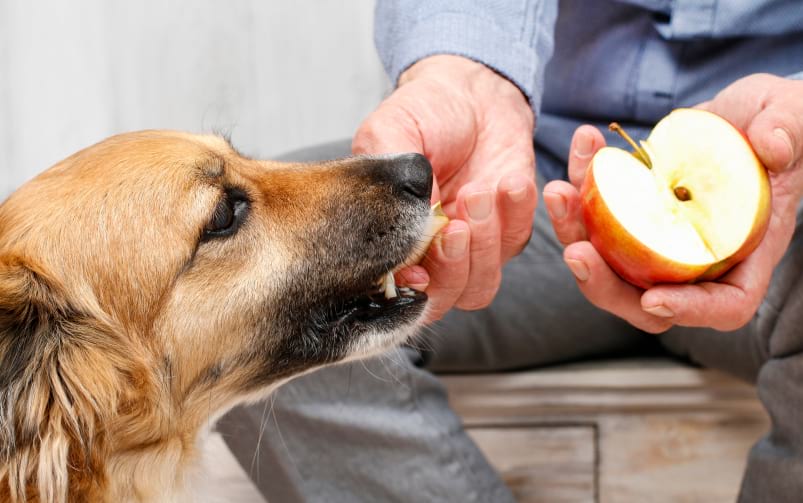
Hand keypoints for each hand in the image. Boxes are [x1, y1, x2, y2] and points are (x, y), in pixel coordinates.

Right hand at [353, 55, 536, 322]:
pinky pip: (516, 243)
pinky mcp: (509, 230)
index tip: (418, 271)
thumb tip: (407, 230)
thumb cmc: (423, 112)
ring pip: (481, 285)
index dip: (408, 291)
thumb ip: (389, 183)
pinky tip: (510, 181)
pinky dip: (516, 215)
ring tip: (480, 191)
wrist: (472, 91)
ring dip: (484, 244)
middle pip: (442, 299)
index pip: (396, 289)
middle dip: (452, 267)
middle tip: (456, 225)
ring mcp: (472, 248)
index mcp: (391, 239)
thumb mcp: (389, 133)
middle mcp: (430, 254)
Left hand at [543, 73, 802, 332]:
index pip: (724, 305)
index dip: (690, 311)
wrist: (742, 112)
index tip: (654, 299)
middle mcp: (695, 257)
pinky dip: (581, 185)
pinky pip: (595, 215)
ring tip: (560, 192)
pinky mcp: (630, 213)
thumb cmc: (780, 121)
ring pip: (607, 261)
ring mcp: (657, 239)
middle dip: (604, 283)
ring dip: (574, 230)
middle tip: (576, 251)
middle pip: (645, 299)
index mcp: (745, 250)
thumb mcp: (793, 115)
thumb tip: (772, 147)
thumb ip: (788, 129)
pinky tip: (583, 146)